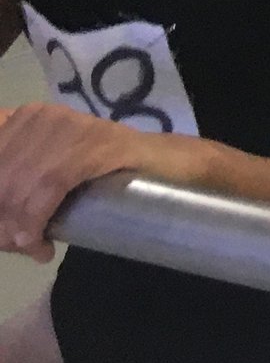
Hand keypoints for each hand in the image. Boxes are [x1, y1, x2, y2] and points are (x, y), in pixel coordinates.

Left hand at [0, 103, 151, 262]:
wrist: (161, 162)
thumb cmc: (101, 169)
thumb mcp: (51, 170)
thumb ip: (21, 184)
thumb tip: (1, 231)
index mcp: (26, 117)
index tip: (2, 229)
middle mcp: (43, 115)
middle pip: (1, 172)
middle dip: (3, 216)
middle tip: (16, 243)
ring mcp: (70, 127)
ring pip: (20, 182)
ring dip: (18, 225)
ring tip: (31, 247)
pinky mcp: (94, 144)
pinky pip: (50, 185)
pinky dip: (36, 220)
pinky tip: (40, 243)